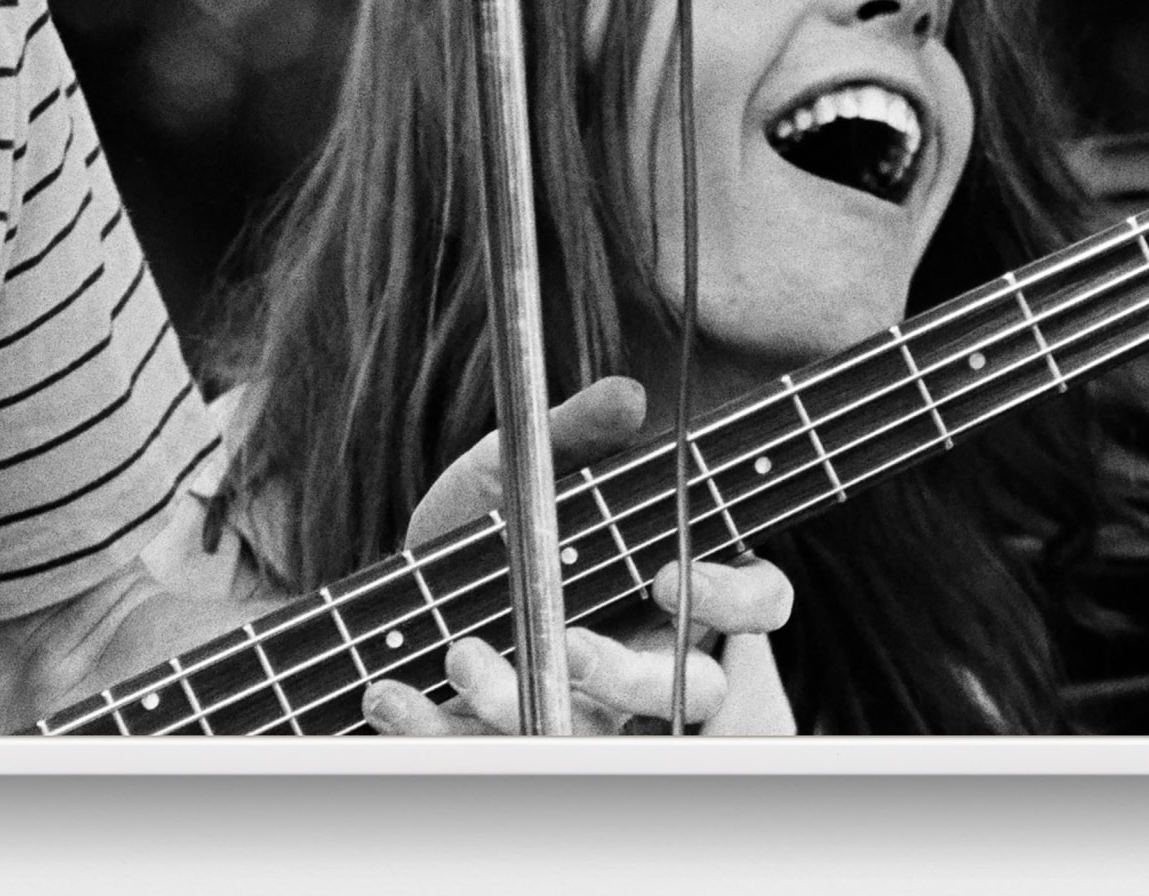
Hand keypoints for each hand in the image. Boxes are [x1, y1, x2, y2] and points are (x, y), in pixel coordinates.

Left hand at [368, 377, 797, 734]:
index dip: (736, 598)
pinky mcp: (507, 738)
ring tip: (460, 654)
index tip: (667, 574)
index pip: (759, 601)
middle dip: (630, 676)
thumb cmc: (492, 521)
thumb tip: (628, 394)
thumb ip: (578, 431)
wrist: (405, 582)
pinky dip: (432, 728)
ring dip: (522, 706)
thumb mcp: (524, 466)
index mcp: (674, 587)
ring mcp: (583, 710)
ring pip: (590, 739)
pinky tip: (389, 695)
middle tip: (576, 644)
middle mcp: (646, 659)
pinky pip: (483, 754)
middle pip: (688, 694)